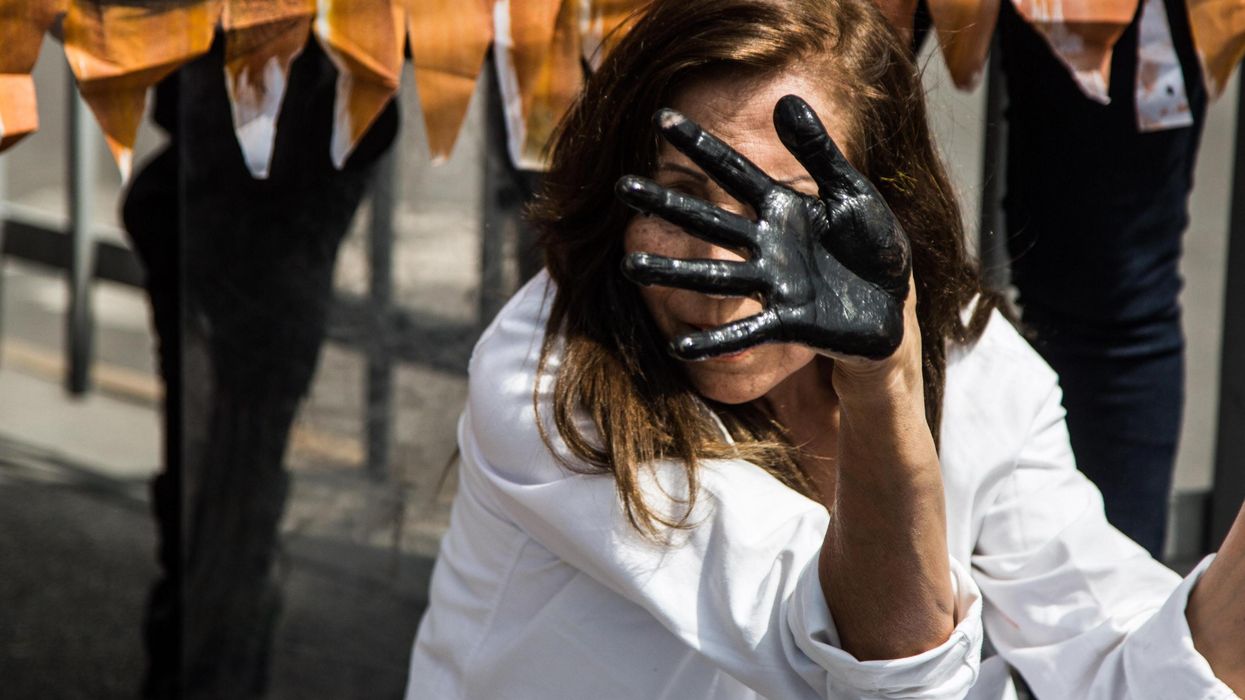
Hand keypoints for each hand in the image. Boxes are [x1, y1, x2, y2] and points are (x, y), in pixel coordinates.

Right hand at [617, 94, 910, 361]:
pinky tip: (681, 347)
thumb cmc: (872, 243)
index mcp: (781, 208)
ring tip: (630, 264)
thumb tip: (785, 100)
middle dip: (667, 205)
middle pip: (708, 221)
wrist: (894, 302)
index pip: (733, 172)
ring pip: (714, 277)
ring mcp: (775, 284)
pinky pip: (747, 332)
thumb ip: (818, 152)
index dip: (699, 145)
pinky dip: (716, 340)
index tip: (661, 117)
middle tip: (623, 187)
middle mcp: (768, 244)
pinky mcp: (789, 322)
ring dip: (673, 271)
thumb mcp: (852, 191)